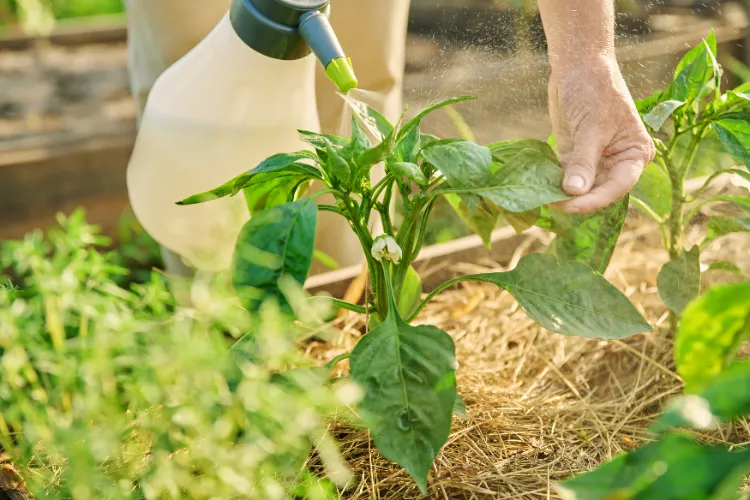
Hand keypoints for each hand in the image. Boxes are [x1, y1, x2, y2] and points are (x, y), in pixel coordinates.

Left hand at [548, 56, 654, 213]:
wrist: (578, 65)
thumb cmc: (594, 90)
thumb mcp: (591, 128)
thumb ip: (583, 161)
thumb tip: (574, 192)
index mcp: (635, 154)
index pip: (617, 187)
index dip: (594, 200)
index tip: (570, 205)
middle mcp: (618, 161)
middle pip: (598, 191)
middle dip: (576, 200)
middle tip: (550, 203)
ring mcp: (596, 160)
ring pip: (581, 187)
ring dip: (563, 194)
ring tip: (541, 198)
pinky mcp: (575, 156)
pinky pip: (566, 177)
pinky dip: (554, 183)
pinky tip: (539, 188)